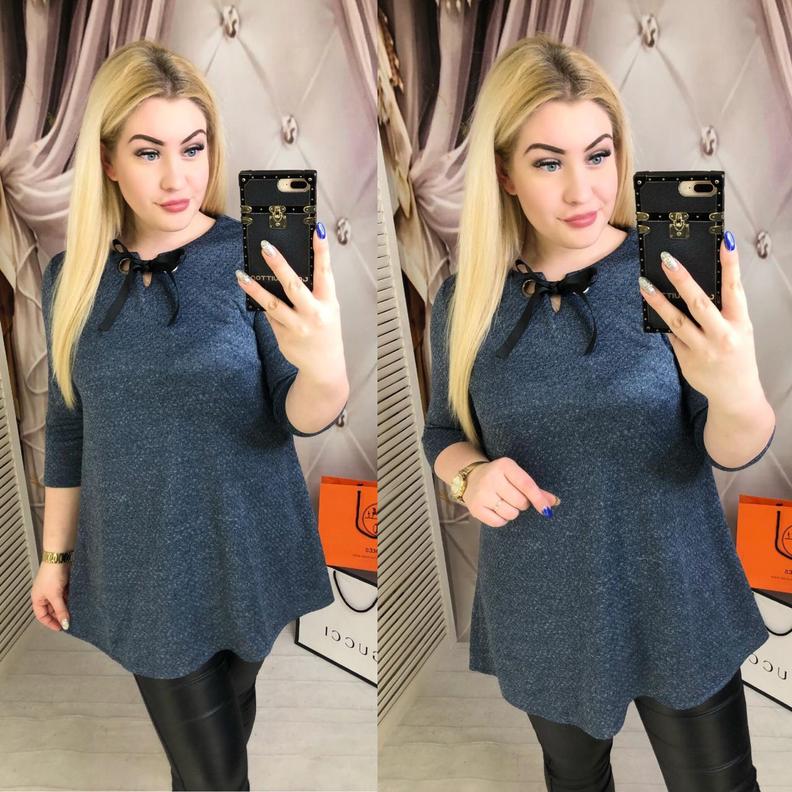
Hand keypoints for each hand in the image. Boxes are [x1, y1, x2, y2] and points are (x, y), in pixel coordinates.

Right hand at [31, 562, 70, 631]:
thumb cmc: (52, 575)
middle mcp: (45, 595)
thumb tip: (65, 624)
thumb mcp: (55, 595)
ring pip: (60, 603)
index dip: (50, 622)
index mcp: (38, 599)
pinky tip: (77, 602)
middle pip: (52, 610)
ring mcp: (54, 589)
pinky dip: (71, 599)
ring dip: (67, 607)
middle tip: (70, 621)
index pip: (42, 616)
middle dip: (60, 615)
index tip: (61, 627)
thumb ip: (61, 610)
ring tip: (76, 613)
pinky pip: (66, 595)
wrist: (60, 557)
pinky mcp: (63, 584)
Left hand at [236, 224, 344, 377]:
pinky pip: (269, 316)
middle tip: (265, 247)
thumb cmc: (325, 330)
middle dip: (279, 265)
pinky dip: (262, 303)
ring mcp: (298, 326)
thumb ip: (314, 291)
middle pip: (294, 286)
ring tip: (240, 275)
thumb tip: (287, 268)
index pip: (325, 272)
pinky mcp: (283, 336)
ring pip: (273, 304)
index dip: (322, 250)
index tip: (316, 229)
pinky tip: (252, 291)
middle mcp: (314, 314)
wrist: (324, 366)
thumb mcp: (328, 309)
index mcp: (329, 302)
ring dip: (255, 288)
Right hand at [461, 457, 560, 527]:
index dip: (539, 499)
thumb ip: (536, 489)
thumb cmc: (501, 478)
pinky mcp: (475, 507)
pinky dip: (502, 519)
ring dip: (512, 512)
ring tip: (505, 503)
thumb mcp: (516, 477)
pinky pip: (498, 522)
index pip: (526, 485)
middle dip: (522, 504)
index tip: (547, 510)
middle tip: (514, 498)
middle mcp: (491, 477)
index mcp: (504, 465)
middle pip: (520, 501)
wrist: (471, 478)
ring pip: (510, 513)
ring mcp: (482, 493)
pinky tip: (496, 509)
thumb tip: (555, 502)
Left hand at [638, 233, 762, 407]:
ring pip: (676, 321)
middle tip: (667, 260)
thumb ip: (723, 311)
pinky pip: (671, 336)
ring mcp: (702, 349)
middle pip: (699, 303)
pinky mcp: (686, 360)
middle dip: (682, 280)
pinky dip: (664, 323)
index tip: (724, 241)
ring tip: (644, 284)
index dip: (730, 264)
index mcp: (740, 323)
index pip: (735, 288)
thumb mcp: (740, 330)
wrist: (736, 394)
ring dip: (658, 301)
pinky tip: (654, 309)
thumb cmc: (738, 356)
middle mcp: (722, 335)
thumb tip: (695, 287)